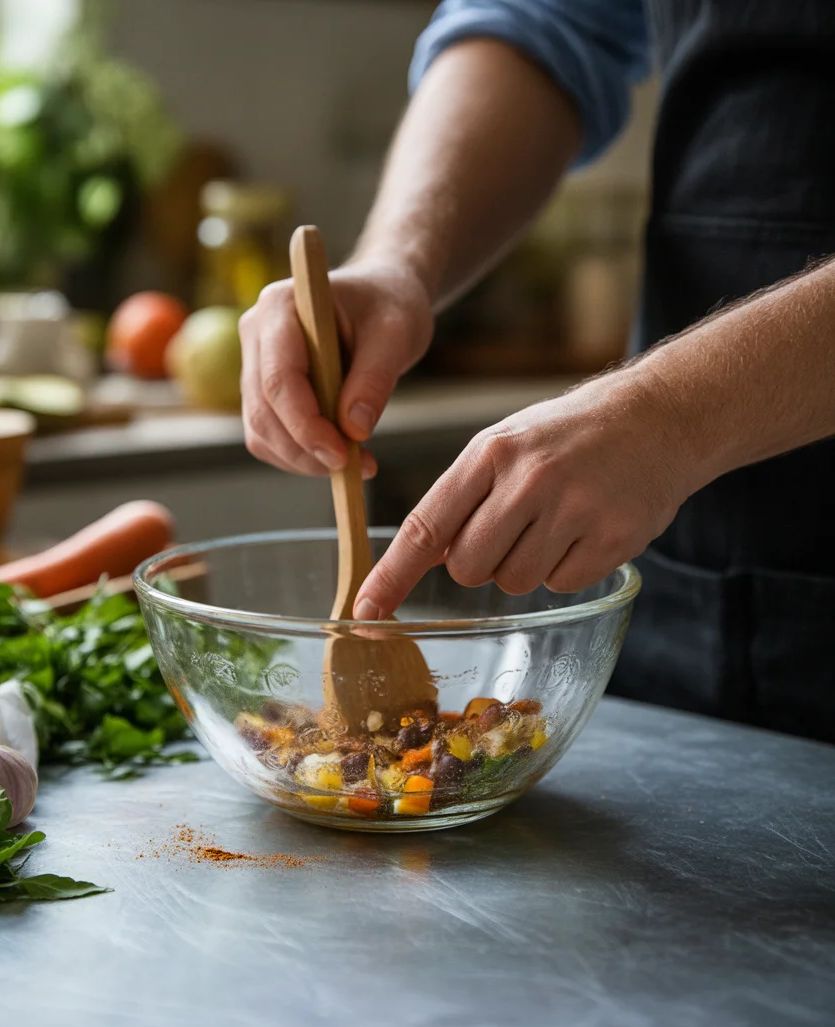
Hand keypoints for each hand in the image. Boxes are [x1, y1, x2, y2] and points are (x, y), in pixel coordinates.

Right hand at [239, 259, 433, 476]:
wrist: (382, 296)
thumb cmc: (389, 304)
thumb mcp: (396, 335)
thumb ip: (375, 379)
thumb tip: (354, 429)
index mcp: (280, 306)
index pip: (278, 379)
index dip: (305, 424)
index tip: (343, 454)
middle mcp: (256, 333)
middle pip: (264, 411)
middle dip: (306, 449)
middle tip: (356, 467)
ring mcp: (255, 363)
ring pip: (261, 430)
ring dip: (304, 459)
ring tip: (355, 462)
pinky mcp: (263, 390)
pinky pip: (269, 436)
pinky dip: (300, 456)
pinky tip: (339, 455)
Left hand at [354, 372, 696, 618]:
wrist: (661, 416)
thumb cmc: (570, 433)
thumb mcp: (506, 442)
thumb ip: (464, 495)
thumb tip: (429, 556)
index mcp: (491, 453)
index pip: (426, 526)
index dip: (392, 575)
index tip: (365, 609)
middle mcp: (529, 481)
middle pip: (468, 568)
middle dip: (480, 562)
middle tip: (512, 529)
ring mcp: (574, 510)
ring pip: (514, 582)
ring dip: (525, 565)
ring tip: (555, 521)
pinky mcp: (613, 539)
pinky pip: (561, 584)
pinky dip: (566, 569)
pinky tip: (584, 530)